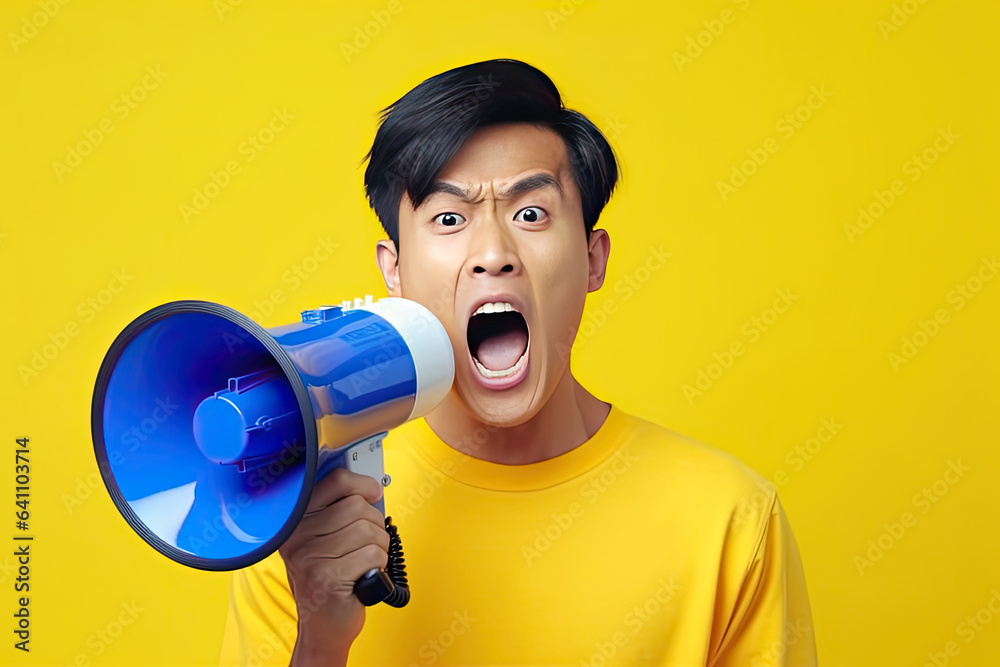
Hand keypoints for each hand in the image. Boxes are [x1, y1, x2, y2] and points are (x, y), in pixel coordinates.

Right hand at [280, 468, 388, 665]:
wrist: (323, 627)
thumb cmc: (329, 579)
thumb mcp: (325, 540)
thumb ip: (340, 511)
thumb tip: (372, 487)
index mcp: (296, 520)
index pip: (336, 481)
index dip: (362, 483)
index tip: (372, 492)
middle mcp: (297, 536)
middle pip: (357, 506)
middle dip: (374, 525)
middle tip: (367, 543)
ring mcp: (310, 557)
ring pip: (368, 530)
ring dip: (379, 547)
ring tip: (365, 561)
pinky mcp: (328, 577)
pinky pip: (372, 554)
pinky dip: (379, 564)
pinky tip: (365, 574)